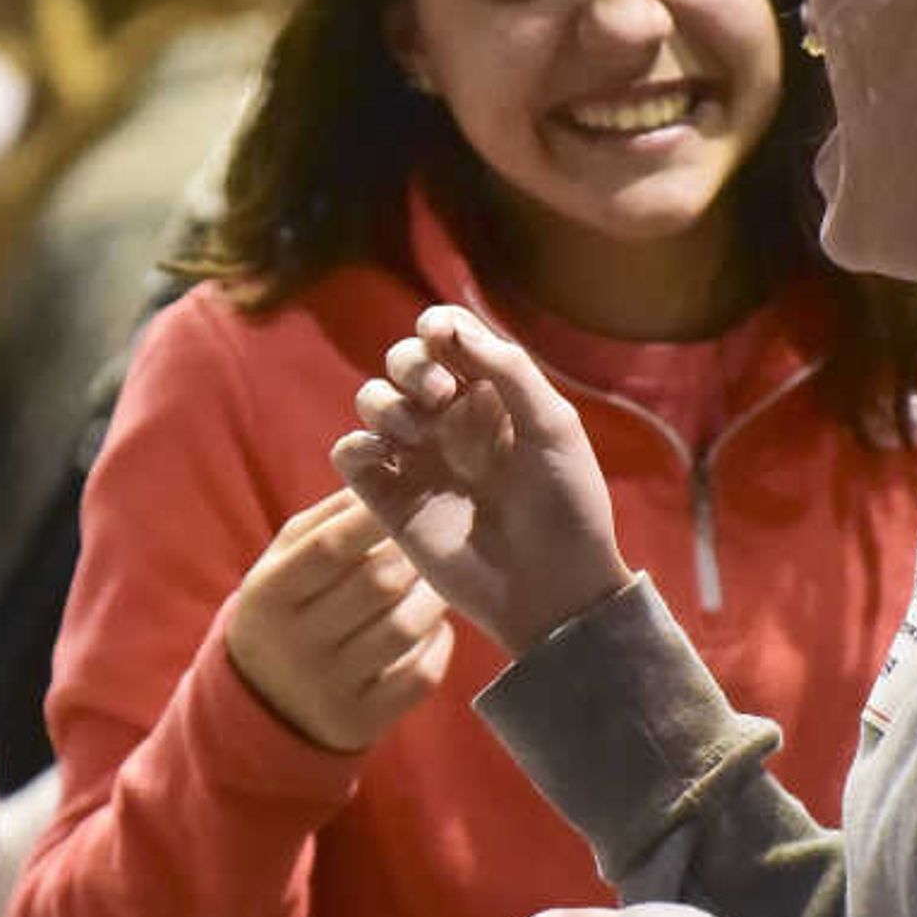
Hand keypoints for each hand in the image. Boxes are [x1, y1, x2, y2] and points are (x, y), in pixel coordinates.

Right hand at [222, 492, 455, 753]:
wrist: (264, 706)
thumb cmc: (287, 612)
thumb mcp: (283, 564)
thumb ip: (327, 519)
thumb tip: (384, 473)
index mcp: (269, 595)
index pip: (329, 547)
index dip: (375, 516)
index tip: (411, 492)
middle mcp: (294, 645)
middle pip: (377, 584)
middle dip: (415, 554)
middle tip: (433, 540)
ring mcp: (329, 689)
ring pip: (406, 628)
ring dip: (434, 597)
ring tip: (434, 581)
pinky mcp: (361, 723)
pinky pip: (421, 674)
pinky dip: (439, 641)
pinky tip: (431, 626)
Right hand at [332, 305, 634, 655]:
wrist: (553, 590)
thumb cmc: (567, 507)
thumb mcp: (553, 427)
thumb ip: (509, 369)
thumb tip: (450, 328)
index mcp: (494, 397)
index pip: (451, 337)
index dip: (437, 325)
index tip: (441, 336)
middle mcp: (451, 422)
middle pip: (405, 361)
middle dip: (410, 363)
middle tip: (439, 395)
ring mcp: (419, 460)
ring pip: (373, 401)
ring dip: (386, 403)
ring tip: (418, 433)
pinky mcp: (391, 501)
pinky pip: (350, 455)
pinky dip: (357, 446)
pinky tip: (387, 457)